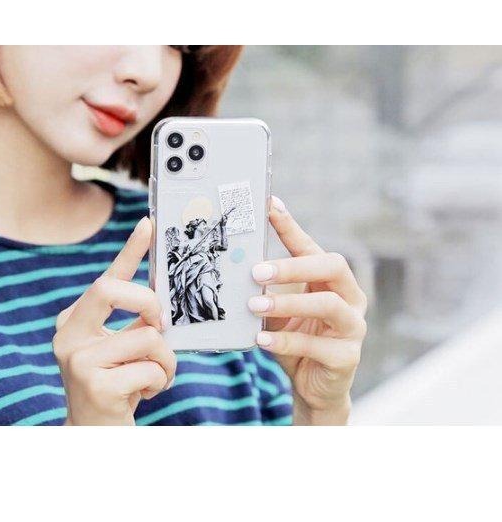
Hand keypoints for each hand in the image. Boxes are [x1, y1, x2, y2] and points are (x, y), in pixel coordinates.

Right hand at [53, 217, 176, 425]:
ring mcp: (78, 360)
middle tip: (160, 324)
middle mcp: (68, 334)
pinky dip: (160, 381)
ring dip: (165, 360)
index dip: (129, 249)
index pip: (106, 278)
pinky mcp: (95, 385)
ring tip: (155, 376)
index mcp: (75, 320)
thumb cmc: (116, 383)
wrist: (95, 432)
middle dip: (148, 303)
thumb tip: (164, 299)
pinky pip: (151, 367)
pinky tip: (144, 393)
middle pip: (112, 289)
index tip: (148, 223)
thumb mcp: (122, 346)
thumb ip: (136, 321)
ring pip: (147, 337)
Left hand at [248, 196, 366, 424]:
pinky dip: (286, 342)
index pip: (312, 246)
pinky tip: (261, 340)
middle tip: (257, 271)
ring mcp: (352, 327)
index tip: (268, 206)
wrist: (312, 386)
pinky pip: (317, 346)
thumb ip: (268, 289)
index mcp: (333, 280)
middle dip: (293, 265)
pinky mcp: (347, 357)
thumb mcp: (280, 310)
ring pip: (328, 304)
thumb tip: (239, 262)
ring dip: (289, 303)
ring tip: (255, 305)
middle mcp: (350, 297)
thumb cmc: (296, 339)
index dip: (290, 226)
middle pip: (332, 266)